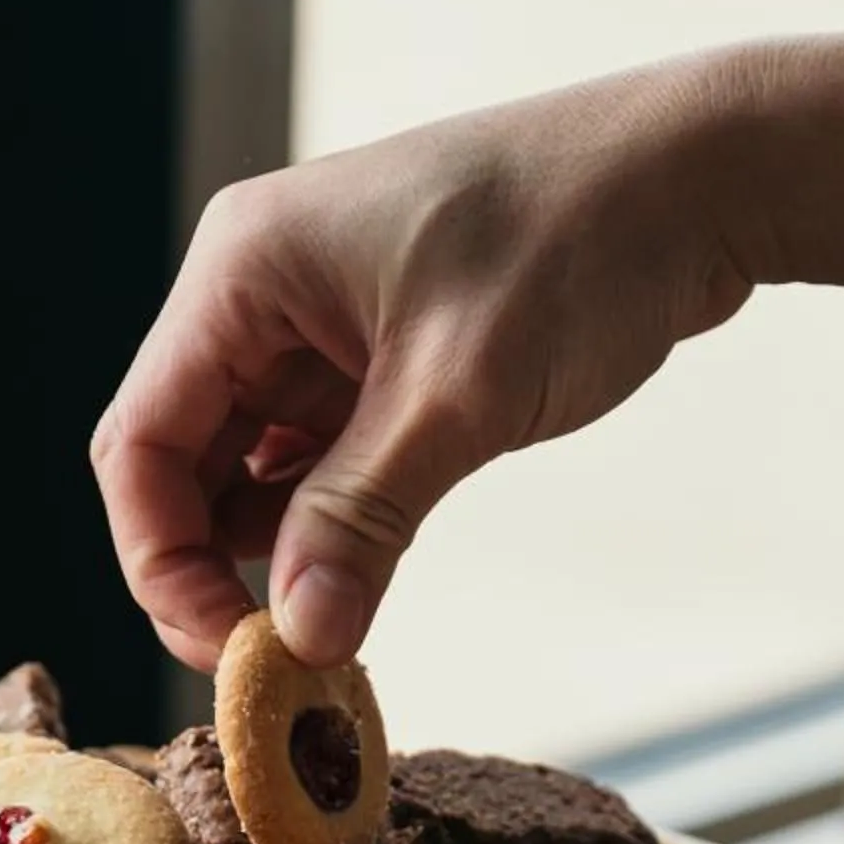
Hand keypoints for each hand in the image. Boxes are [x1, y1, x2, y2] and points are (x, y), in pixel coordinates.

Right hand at [91, 60, 751, 669]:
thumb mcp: (460, 396)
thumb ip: (363, 519)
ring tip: (323, 642)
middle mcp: (262, 290)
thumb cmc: (578, 243)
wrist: (703, 175)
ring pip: (251, 469)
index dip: (161, 560)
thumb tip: (297, 639)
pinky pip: (321, 461)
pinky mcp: (382, 356)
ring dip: (276, 558)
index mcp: (244, 269)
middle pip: (181, 459)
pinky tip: (358, 589)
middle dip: (212, 569)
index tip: (232, 652)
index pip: (141, 440)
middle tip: (278, 668)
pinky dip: (330, 530)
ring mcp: (322, 323)